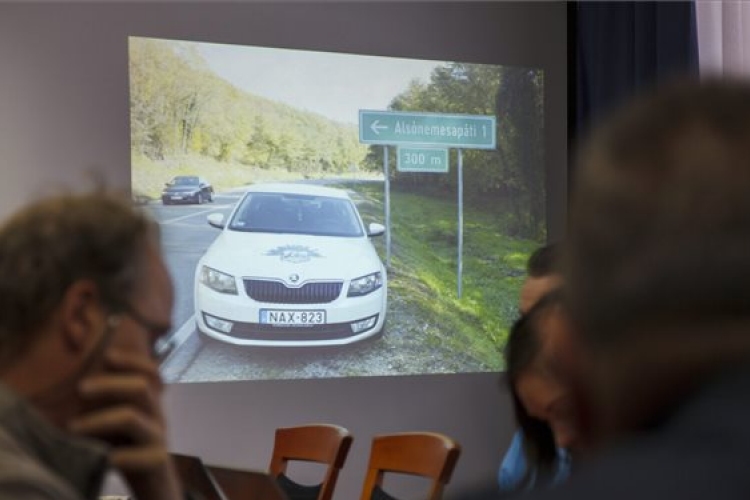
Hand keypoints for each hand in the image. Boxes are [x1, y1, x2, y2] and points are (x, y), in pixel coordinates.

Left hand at [68, 349, 183, 499]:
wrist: (154, 485)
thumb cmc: (129, 449)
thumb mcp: (118, 422)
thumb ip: (105, 403)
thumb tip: (75, 381)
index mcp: (149, 403)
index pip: (150, 372)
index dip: (132, 360)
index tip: (107, 355)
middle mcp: (156, 415)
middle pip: (142, 387)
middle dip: (109, 384)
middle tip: (80, 388)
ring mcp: (158, 438)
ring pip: (133, 418)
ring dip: (100, 420)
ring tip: (73, 428)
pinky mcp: (157, 461)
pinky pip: (143, 456)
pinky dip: (122, 456)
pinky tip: (106, 460)